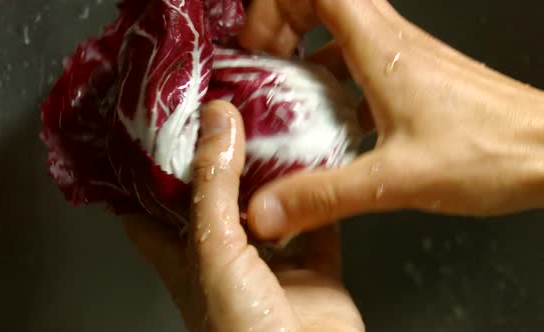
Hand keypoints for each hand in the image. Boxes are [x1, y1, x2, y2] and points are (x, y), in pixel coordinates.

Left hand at [123, 101, 363, 331]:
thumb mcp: (213, 252)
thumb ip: (213, 187)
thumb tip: (216, 121)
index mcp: (185, 259)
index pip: (149, 208)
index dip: (147, 170)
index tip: (153, 127)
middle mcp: (226, 259)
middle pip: (216, 198)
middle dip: (219, 157)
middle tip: (222, 110)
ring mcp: (272, 266)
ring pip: (270, 206)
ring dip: (274, 172)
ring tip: (272, 125)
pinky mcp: (315, 272)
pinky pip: (320, 225)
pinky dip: (322, 196)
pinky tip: (323, 165)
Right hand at [240, 0, 543, 239]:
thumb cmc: (494, 151)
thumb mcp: (395, 180)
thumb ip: (325, 195)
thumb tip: (270, 207)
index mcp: (382, 51)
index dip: (277, 8)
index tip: (259, 46)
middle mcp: (394, 44)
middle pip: (326, 2)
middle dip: (287, 23)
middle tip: (269, 61)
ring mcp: (409, 60)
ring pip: (346, 31)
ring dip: (311, 51)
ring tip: (292, 92)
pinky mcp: (420, 81)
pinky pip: (366, 63)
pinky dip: (340, 79)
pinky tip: (336, 123)